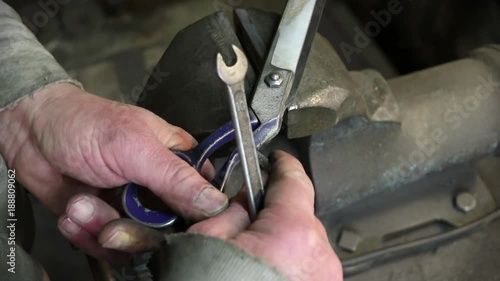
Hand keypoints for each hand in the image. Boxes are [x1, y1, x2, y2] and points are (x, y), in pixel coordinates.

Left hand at [0, 83, 227, 259]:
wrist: (32, 132)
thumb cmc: (85, 123)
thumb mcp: (136, 148)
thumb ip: (176, 177)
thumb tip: (216, 202)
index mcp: (177, 162)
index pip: (205, 199)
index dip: (196, 219)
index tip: (176, 230)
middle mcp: (159, 188)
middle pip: (171, 229)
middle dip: (135, 231)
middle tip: (111, 225)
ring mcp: (133, 206)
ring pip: (137, 241)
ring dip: (101, 227)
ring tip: (81, 204)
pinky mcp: (107, 219)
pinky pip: (108, 245)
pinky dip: (85, 232)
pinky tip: (74, 210)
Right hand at [187, 151, 342, 280]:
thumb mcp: (206, 239)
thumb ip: (230, 210)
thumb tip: (243, 202)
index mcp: (292, 233)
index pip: (295, 180)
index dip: (283, 165)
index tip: (278, 160)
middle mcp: (318, 255)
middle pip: (299, 215)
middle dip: (275, 213)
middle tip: (246, 219)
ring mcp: (324, 279)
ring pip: (304, 243)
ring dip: (282, 242)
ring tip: (252, 256)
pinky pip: (307, 267)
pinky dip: (289, 263)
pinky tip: (263, 271)